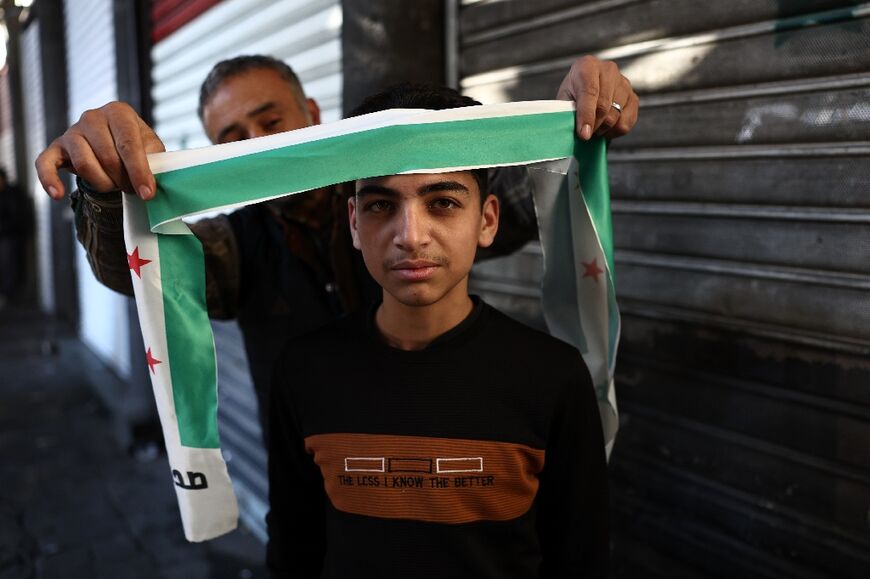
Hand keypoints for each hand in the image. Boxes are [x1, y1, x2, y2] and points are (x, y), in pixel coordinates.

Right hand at [36, 101, 164, 200]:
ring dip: (102, 183)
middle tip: (131, 189)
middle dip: (122, 180)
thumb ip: (154, 161)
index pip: (128, 144)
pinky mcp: (56, 148)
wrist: (112, 145)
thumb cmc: (135, 148)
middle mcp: (92, 117)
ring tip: (113, 185)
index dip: (139, 171)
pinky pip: (46, 164)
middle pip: (107, 157)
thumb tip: (151, 182)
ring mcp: (72, 131)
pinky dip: (50, 180)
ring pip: (84, 165)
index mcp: (119, 112)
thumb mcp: (151, 149)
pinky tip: (57, 194)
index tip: (147, 193)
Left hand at [556, 56, 638, 140]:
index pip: (590, 92)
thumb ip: (568, 112)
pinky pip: (627, 122)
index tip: (583, 135)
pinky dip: (614, 131)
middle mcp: (609, 70)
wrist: (585, 90)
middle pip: (604, 106)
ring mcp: (624, 83)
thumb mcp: (563, 99)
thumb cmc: (572, 94)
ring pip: (615, 115)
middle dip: (593, 125)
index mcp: (587, 66)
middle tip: (584, 134)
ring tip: (593, 128)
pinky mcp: (633, 98)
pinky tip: (605, 128)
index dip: (586, 116)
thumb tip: (581, 132)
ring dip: (603, 129)